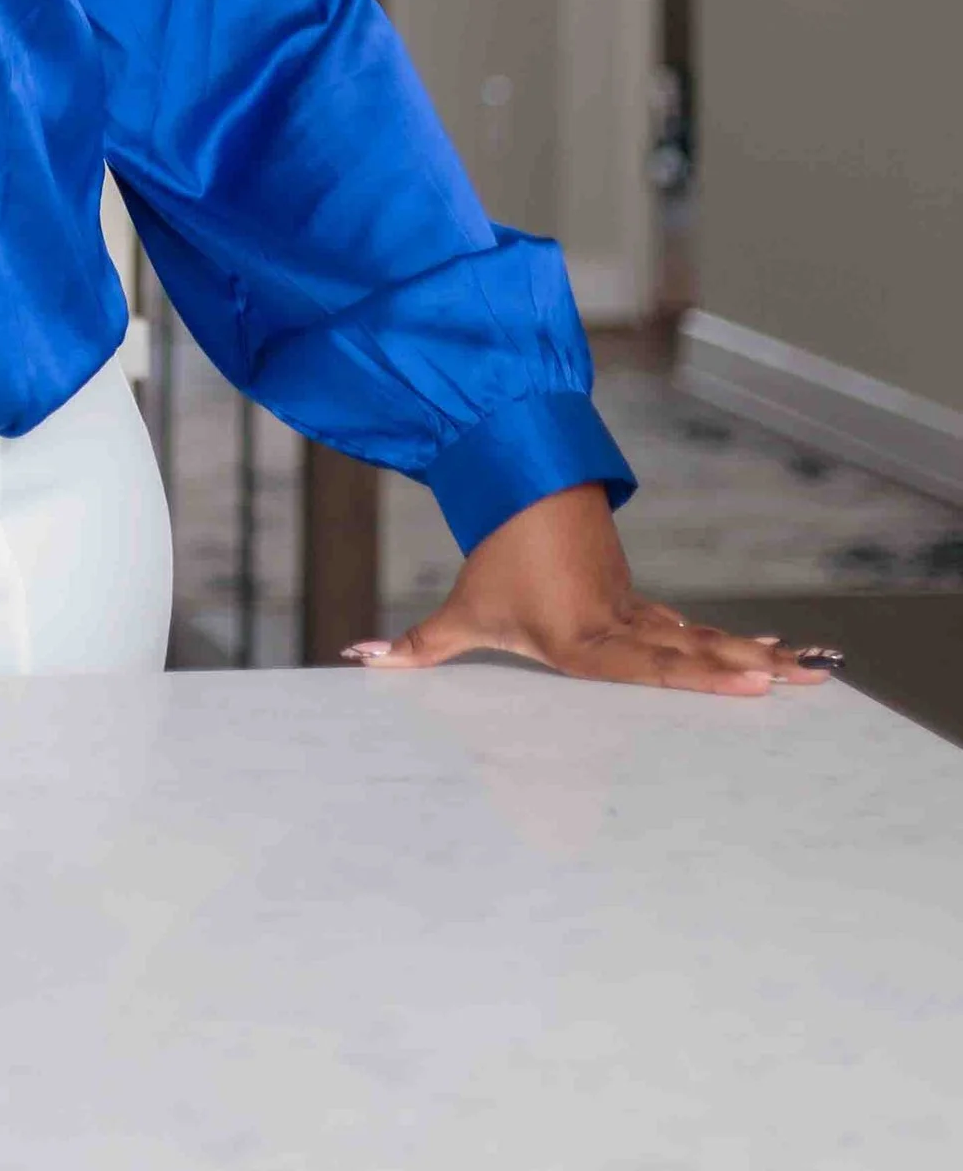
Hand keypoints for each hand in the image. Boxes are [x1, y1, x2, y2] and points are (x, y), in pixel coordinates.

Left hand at [344, 482, 838, 696]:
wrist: (523, 485)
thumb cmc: (493, 557)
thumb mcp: (460, 610)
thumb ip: (418, 647)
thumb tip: (358, 657)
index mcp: (581, 638)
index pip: (647, 663)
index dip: (700, 675)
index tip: (751, 684)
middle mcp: (619, 625)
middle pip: (691, 651)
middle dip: (746, 669)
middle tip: (799, 683)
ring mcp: (637, 612)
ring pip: (702, 638)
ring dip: (755, 656)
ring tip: (810, 672)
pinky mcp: (642, 603)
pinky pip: (695, 630)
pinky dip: (737, 644)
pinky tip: (777, 657)